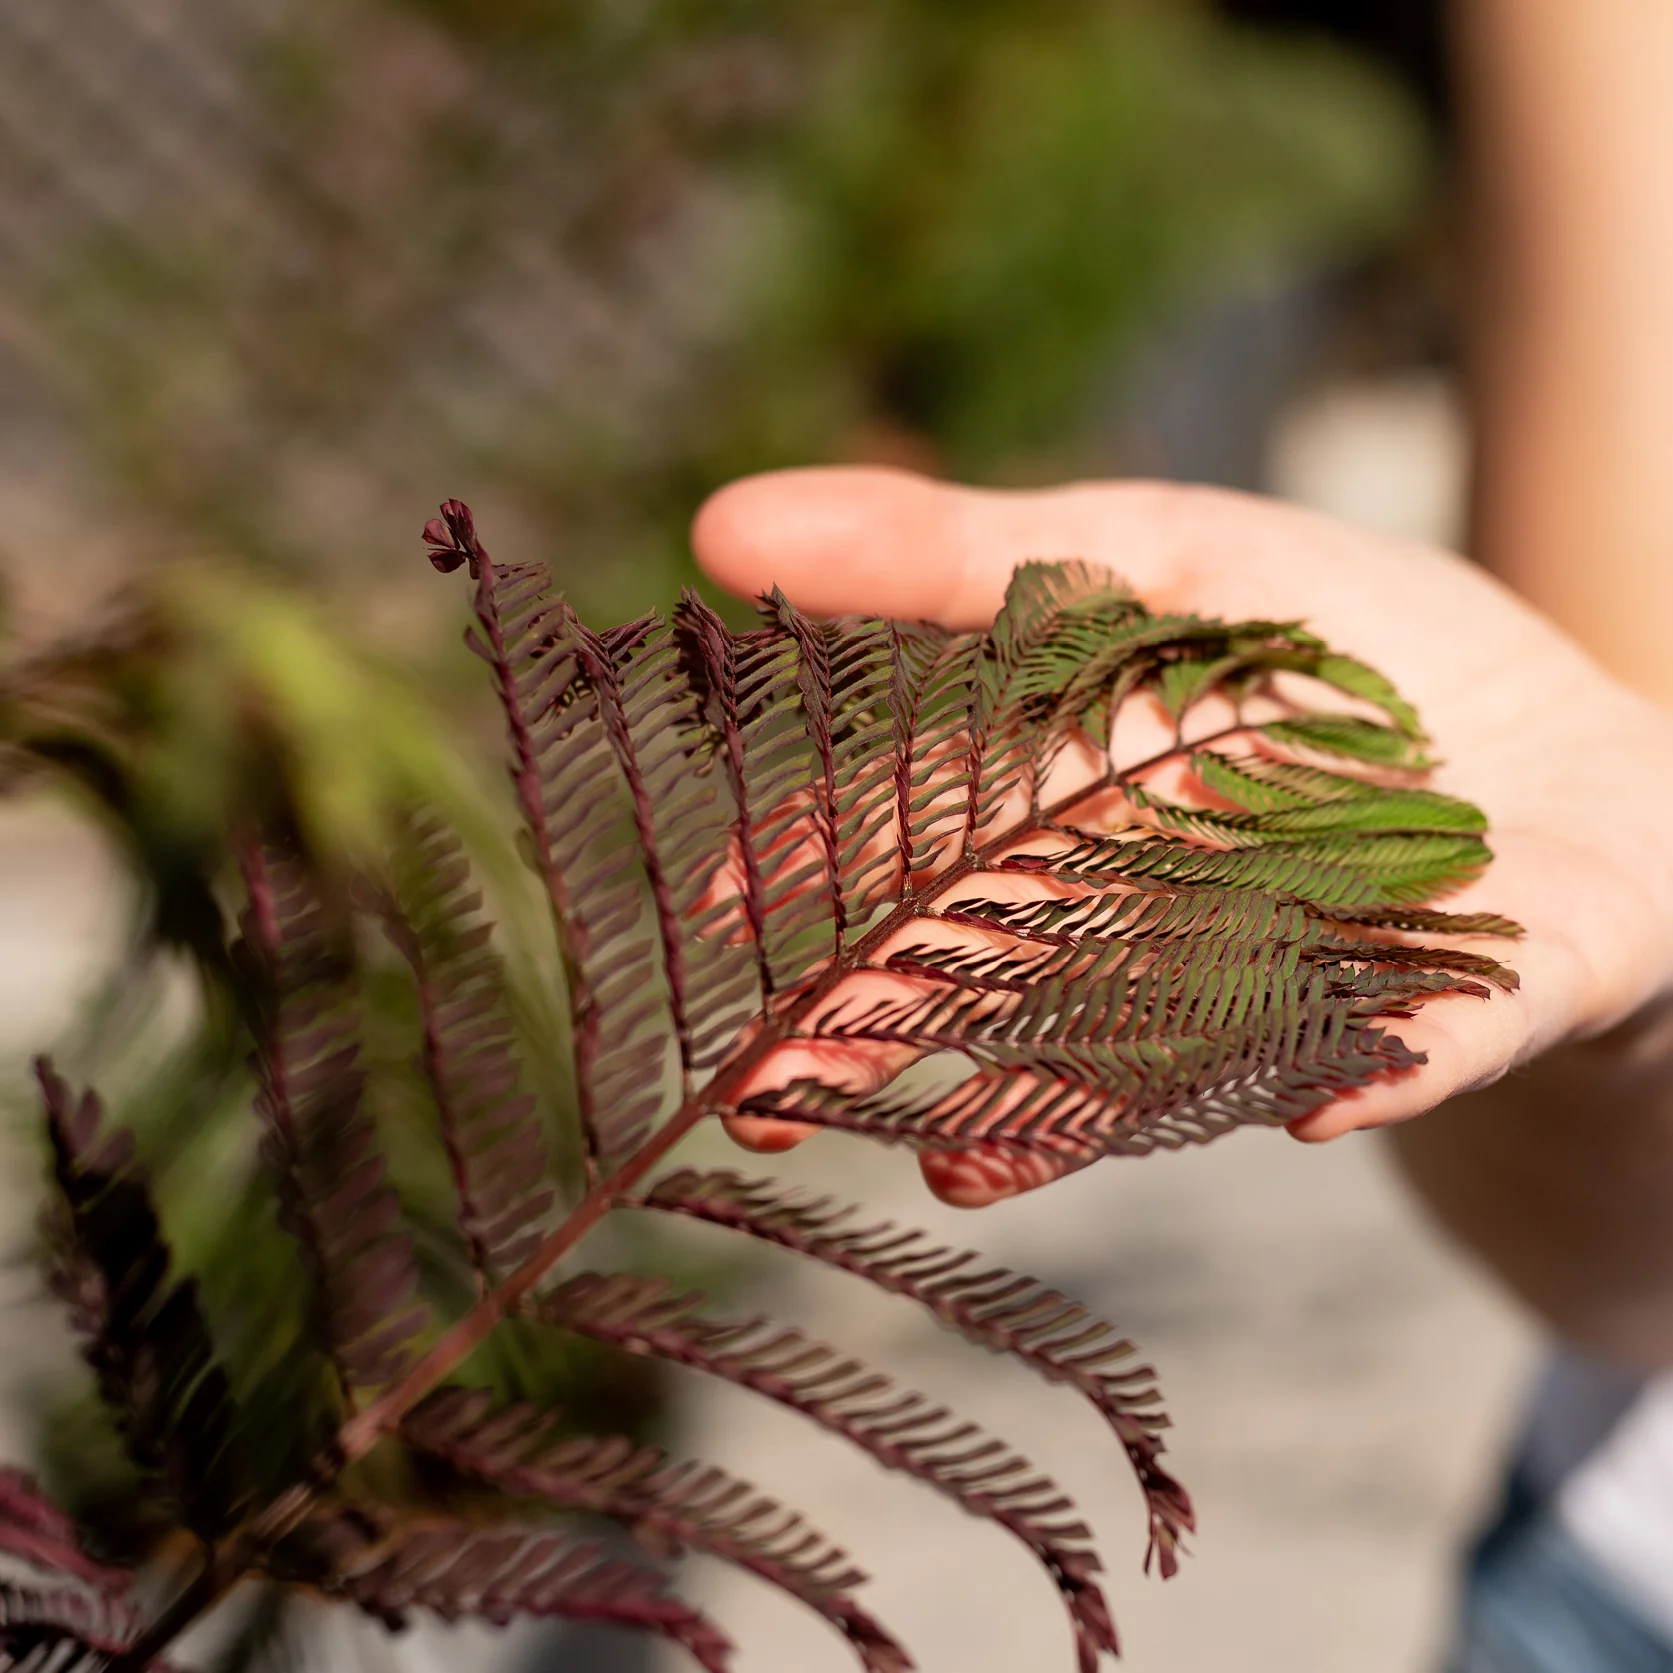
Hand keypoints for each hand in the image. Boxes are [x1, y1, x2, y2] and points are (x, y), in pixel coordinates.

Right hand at [692, 467, 1672, 1203]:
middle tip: (775, 1094)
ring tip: (968, 1159)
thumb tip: (721, 522)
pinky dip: (1401, 1056)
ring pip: (1179, 1044)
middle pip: (1017, 965)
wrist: (1571, 755)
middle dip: (900, 1026)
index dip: (819, 871)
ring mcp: (1325, 964)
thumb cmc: (1342, 647)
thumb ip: (958, 546)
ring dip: (1078, 1108)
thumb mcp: (1151, 547)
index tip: (711, 918)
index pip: (934, 841)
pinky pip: (1444, 1029)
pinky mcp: (1488, 985)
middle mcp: (1182, 912)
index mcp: (1101, 808)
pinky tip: (1334, 1100)